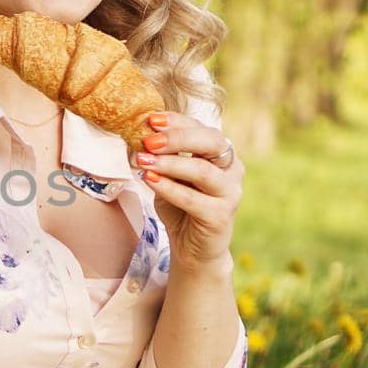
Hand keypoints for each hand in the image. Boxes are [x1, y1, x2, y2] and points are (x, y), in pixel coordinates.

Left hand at [134, 111, 242, 269]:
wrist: (192, 248)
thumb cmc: (181, 206)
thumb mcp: (168, 176)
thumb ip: (161, 157)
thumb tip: (136, 135)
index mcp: (221, 153)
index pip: (202, 128)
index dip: (177, 121)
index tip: (150, 119)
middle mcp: (232, 169)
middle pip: (210, 142)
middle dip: (178, 137)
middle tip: (148, 140)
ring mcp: (230, 192)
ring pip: (202, 170)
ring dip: (170, 163)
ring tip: (143, 160)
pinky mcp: (221, 216)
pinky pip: (192, 199)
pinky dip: (169, 188)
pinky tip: (149, 180)